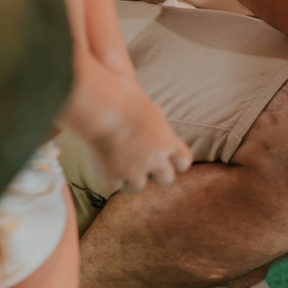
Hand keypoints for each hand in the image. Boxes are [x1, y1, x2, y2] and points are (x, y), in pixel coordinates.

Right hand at [59, 62, 191, 193]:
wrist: (103, 109)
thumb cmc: (126, 100)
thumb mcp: (150, 108)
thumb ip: (157, 118)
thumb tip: (158, 115)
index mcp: (167, 142)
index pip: (184, 162)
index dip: (176, 162)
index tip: (167, 159)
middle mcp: (155, 159)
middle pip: (166, 180)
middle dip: (156, 175)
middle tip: (144, 167)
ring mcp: (134, 169)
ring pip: (137, 187)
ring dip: (130, 179)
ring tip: (121, 168)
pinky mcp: (112, 175)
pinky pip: (112, 187)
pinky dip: (108, 179)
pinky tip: (103, 168)